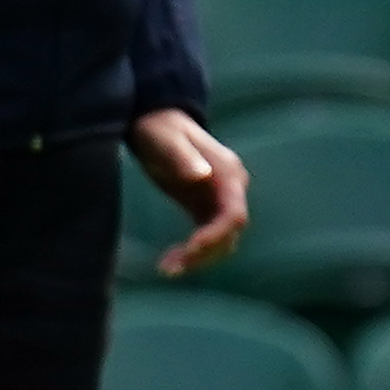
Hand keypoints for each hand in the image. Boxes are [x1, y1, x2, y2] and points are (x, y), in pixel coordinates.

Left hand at [127, 108, 247, 277]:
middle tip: (170, 267)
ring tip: (166, 268)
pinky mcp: (204, 208)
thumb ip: (183, 157)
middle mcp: (230, 189)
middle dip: (204, 254)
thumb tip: (202, 175)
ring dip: (197, 259)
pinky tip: (168, 262)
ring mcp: (219, 199)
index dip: (217, 236)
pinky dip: (191, 254)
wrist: (155, 122)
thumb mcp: (166, 141)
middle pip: (229, 234)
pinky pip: (206, 238)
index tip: (192, 248)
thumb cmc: (159, 129)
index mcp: (227, 173)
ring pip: (220, 241)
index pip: (234, 214)